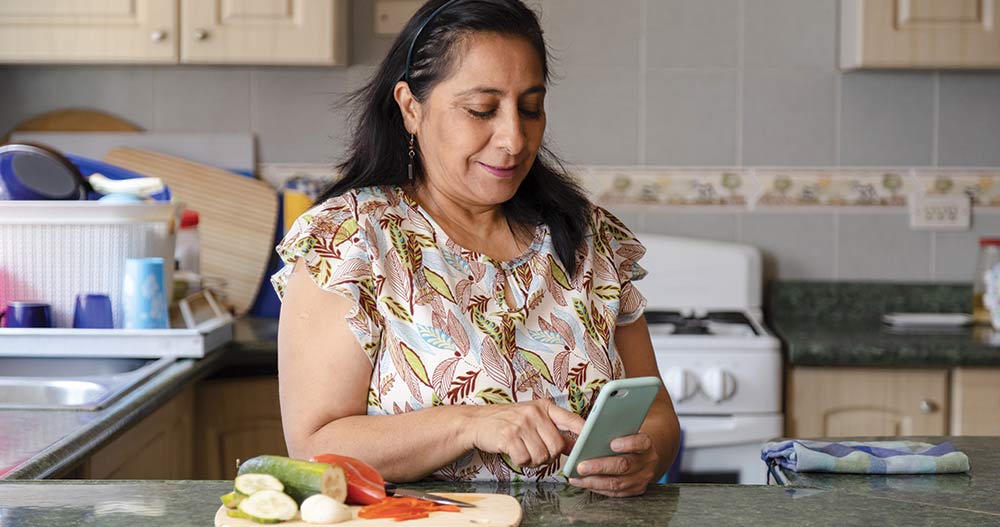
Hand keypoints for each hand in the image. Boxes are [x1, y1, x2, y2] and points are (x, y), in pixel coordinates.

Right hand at [468, 399, 584, 467]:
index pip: (571, 419)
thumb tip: (575, 444)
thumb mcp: (532, 418)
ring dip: (534, 461)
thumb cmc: (507, 421)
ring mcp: (521, 424)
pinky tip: (514, 453)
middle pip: (558, 446)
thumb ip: (553, 429)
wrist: (477, 422)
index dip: (584, 432)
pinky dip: (521, 462)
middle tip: (538, 453)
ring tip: (524, 452)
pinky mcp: (508, 436)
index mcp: (544, 407)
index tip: (592, 441)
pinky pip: (525, 460)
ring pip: (542, 456)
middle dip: (550, 456)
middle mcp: (534, 413)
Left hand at [567, 433, 658, 496]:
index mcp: (646, 444)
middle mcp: (647, 462)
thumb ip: (613, 430)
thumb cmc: (626, 439)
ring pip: (617, 483)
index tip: (612, 443)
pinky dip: (596, 488)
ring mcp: (642, 479)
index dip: (627, 443)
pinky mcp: (634, 490)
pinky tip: (583, 482)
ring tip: (577, 477)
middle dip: (600, 467)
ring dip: (593, 481)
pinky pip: (614, 492)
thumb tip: (590, 431)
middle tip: (581, 466)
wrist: (641, 455)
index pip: (640, 443)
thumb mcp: (624, 431)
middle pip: (624, 466)